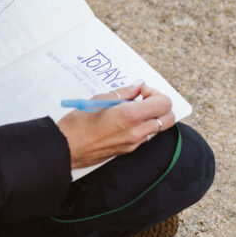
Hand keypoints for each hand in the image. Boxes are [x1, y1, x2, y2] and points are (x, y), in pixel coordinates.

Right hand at [57, 82, 174, 169]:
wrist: (66, 149)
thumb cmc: (77, 124)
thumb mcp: (100, 100)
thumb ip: (124, 92)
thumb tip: (138, 86)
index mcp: (130, 116)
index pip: (163, 103)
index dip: (155, 93)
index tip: (140, 91)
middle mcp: (137, 132)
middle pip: (169, 118)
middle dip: (160, 105)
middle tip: (143, 99)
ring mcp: (134, 144)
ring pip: (158, 128)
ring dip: (152, 116)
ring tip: (132, 109)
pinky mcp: (128, 151)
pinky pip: (145, 136)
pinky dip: (143, 126)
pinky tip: (125, 120)